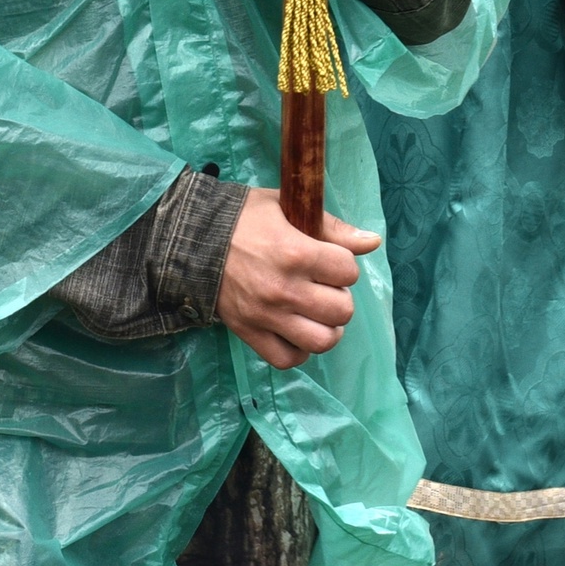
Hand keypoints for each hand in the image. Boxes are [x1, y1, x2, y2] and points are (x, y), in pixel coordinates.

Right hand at [216, 188, 380, 368]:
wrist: (191, 238)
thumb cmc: (242, 217)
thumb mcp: (285, 206)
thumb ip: (332, 227)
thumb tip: (373, 241)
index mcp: (294, 252)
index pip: (347, 270)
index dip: (343, 264)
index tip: (328, 258)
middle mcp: (284, 289)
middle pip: (342, 310)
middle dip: (338, 295)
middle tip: (323, 285)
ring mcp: (266, 316)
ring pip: (322, 341)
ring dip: (326, 327)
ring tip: (315, 312)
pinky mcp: (249, 334)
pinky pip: (289, 359)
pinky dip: (299, 349)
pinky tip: (296, 330)